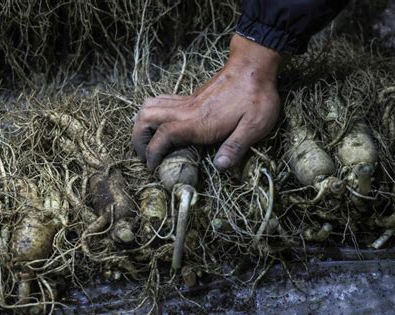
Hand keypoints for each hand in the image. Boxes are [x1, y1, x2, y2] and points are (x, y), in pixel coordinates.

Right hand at [132, 34, 281, 171]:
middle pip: (146, 118)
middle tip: (144, 155)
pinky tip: (160, 123)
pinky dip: (152, 112)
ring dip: (141, 124)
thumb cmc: (256, 97)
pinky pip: (160, 101)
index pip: (163, 136)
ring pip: (149, 107)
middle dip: (138, 138)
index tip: (152, 166)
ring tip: (147, 141)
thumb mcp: (253, 126)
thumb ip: (235, 147)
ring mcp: (185, 102)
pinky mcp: (189, 96)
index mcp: (198, 122)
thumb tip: (219, 167)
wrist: (254, 66)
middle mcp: (186, 110)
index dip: (152, 153)